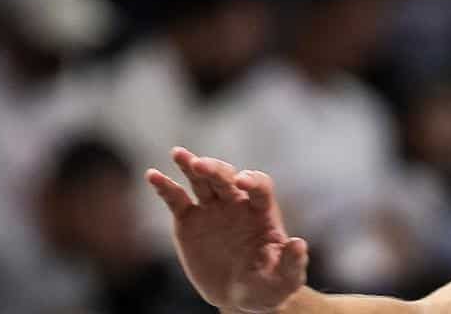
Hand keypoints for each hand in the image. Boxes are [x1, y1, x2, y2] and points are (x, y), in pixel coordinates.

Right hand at [147, 148, 308, 312]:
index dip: (252, 180)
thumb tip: (299, 243)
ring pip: (200, 179)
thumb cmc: (265, 289)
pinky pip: (175, 198)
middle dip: (214, 168)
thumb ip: (291, 264)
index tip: (242, 182)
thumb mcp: (282, 282)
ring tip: (178, 154)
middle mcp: (235, 203)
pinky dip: (164, 186)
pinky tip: (152, 176)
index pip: (259, 187)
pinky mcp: (188, 219)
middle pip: (225, 176)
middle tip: (201, 166)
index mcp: (261, 212)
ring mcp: (210, 208)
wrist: (235, 295)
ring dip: (190, 164)